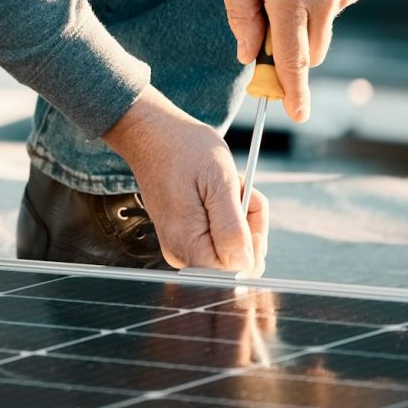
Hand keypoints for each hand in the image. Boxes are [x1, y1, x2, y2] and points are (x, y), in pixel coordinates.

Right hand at [103, 87, 268, 273]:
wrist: (155, 136)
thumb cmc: (185, 151)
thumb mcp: (220, 182)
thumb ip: (232, 229)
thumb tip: (244, 264)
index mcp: (188, 245)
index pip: (236, 271)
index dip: (252, 243)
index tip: (246, 208)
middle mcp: (182, 254)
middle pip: (236, 261)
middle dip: (249, 227)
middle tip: (239, 192)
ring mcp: (183, 247)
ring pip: (232, 248)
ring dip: (242, 217)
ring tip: (228, 187)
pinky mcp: (186, 238)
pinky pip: (221, 238)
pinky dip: (231, 215)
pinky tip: (220, 193)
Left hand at [214, 0, 365, 121]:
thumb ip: (240, 14)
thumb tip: (249, 54)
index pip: (292, 60)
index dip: (293, 91)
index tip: (297, 115)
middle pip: (310, 53)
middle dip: (291, 53)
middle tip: (268, 26)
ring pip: (322, 32)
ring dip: (303, 23)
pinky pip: (334, 9)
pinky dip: (319, 2)